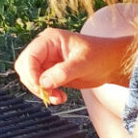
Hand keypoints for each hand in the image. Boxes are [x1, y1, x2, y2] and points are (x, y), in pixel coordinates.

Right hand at [13, 28, 131, 104]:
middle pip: (25, 67)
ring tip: (58, 97)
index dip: (31, 73)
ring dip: (41, 91)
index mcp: (50, 39)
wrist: (112, 64)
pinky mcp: (51, 74)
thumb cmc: (101, 56)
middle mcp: (45, 49)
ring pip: (31, 79)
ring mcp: (47, 62)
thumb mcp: (83, 63)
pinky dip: (47, 94)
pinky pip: (40, 86)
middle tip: (49, 94)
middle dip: (34, 83)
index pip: (30, 56)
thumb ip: (63, 72)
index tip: (40, 87)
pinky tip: (60, 97)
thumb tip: (44, 83)